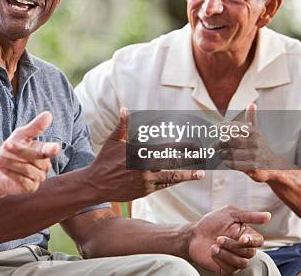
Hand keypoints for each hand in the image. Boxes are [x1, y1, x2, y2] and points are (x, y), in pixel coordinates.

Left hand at [0, 111, 59, 194]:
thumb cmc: (11, 151)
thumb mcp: (21, 135)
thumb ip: (34, 127)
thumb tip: (48, 114)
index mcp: (44, 151)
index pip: (50, 150)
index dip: (52, 149)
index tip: (54, 148)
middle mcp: (45, 165)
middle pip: (34, 157)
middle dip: (18, 151)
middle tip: (5, 145)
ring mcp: (39, 178)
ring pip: (26, 169)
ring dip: (9, 162)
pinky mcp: (30, 188)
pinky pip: (21, 179)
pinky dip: (9, 172)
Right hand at [87, 108, 204, 201]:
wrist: (96, 184)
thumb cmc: (104, 160)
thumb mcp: (112, 141)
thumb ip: (123, 125)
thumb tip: (125, 109)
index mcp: (139, 152)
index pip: (165, 148)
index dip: (182, 146)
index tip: (194, 144)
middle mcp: (144, 167)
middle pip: (172, 162)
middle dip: (189, 159)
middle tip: (204, 155)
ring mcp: (145, 181)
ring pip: (171, 177)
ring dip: (187, 174)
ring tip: (201, 173)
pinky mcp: (144, 191)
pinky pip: (163, 186)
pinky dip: (174, 182)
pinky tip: (182, 179)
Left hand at [188, 205, 270, 274]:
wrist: (194, 235)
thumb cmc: (211, 222)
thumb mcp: (229, 213)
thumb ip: (248, 215)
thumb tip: (268, 216)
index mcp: (246, 235)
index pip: (259, 241)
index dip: (252, 241)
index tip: (242, 238)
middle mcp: (243, 248)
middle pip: (249, 253)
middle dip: (233, 246)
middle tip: (218, 238)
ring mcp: (235, 259)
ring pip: (242, 263)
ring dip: (227, 254)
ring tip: (214, 246)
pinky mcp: (227, 268)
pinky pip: (231, 270)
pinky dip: (221, 260)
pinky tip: (212, 252)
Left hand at [216, 103, 283, 181]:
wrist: (273, 164)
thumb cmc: (260, 145)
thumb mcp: (257, 131)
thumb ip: (252, 118)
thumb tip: (252, 103)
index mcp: (254, 131)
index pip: (236, 126)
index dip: (224, 126)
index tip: (215, 127)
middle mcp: (255, 142)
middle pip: (230, 140)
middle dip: (218, 142)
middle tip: (211, 146)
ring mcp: (254, 155)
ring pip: (230, 153)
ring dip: (222, 153)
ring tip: (220, 153)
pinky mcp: (253, 166)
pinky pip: (234, 164)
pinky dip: (227, 162)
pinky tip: (226, 161)